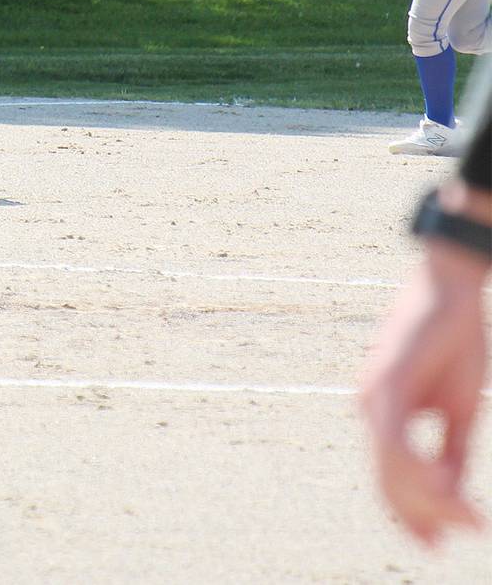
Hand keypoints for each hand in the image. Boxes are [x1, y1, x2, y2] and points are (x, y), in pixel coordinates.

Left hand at [361, 243, 488, 547]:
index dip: (411, 516)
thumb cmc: (454, 347)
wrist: (452, 293)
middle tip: (467, 531)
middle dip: (426, 514)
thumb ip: (450, 452)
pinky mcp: (386, 381)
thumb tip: (451, 496)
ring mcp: (374, 395)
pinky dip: (414, 464)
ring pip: (391, 466)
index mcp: (385, 418)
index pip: (389, 480)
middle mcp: (371, 409)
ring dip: (430, 497)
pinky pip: (393, 435)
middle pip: (389, 481)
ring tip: (467, 515)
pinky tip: (443, 482)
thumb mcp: (457, 412)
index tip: (436, 546)